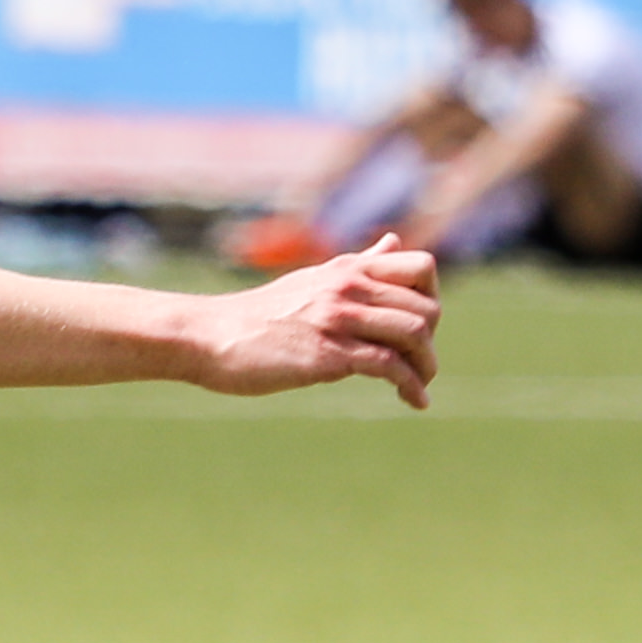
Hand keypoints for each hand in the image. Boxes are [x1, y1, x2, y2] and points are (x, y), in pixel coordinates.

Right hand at [186, 237, 438, 408]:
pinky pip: (388, 365)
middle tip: (419, 365)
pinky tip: (413, 401)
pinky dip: (410, 386)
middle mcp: (349, 287)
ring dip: (427, 367)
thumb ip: (358, 264)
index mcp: (348, 268)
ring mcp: (339, 319)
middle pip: (426, 308)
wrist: (209, 335)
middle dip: (431, 342)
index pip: (422, 267)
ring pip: (415, 334)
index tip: (421, 326)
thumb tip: (393, 241)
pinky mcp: (328, 354)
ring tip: (420, 386)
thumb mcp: (314, 278)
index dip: (432, 298)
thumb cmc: (260, 314)